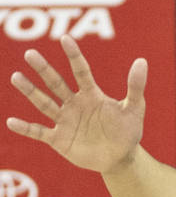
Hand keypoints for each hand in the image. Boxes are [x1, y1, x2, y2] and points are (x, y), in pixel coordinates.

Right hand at [6, 36, 145, 173]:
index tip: (65, 38)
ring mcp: (65, 121)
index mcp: (92, 94)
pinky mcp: (59, 140)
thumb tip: (142, 61)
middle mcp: (75, 104)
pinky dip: (26, 128)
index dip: (74, 55)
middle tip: (30, 53)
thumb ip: (135, 86)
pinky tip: (11, 121)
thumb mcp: (134, 108)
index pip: (81, 71)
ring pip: (44, 103)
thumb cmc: (128, 130)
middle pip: (57, 83)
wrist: (120, 157)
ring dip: (30, 91)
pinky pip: (39, 132)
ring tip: (16, 76)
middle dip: (44, 69)